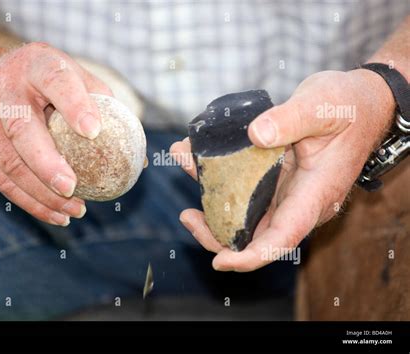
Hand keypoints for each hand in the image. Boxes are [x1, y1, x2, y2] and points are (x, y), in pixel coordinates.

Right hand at [0, 42, 112, 225]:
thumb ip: (106, 109)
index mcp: (38, 66)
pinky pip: (2, 181)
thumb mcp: (76, 78)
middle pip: (21, 130)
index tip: (94, 131)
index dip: (74, 106)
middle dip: (46, 163)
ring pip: (10, 163)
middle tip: (72, 188)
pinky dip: (31, 203)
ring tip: (76, 211)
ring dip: (42, 194)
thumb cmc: (50, 82)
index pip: (56, 81)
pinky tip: (57, 216)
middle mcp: (7, 90)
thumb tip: (141, 160)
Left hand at [171, 69, 394, 271]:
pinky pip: (242, 188)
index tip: (220, 261)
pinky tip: (196, 155)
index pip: (283, 237)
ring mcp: (284, 192)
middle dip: (217, 234)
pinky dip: (218, 177)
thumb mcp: (323, 105)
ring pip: (244, 214)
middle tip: (187, 216)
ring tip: (184, 164)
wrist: (360, 104)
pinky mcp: (274, 178)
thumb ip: (291, 119)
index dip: (252, 256)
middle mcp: (298, 201)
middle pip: (256, 235)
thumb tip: (255, 134)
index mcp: (316, 193)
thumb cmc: (349, 107)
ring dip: (211, 201)